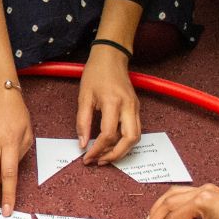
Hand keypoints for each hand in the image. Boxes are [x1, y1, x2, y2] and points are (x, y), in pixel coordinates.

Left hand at [77, 45, 138, 164]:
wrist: (111, 56)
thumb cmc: (96, 73)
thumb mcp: (84, 96)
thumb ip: (82, 122)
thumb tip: (83, 143)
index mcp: (113, 102)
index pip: (108, 134)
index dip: (97, 149)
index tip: (87, 157)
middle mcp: (129, 107)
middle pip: (130, 139)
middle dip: (115, 155)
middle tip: (99, 161)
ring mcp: (135, 108)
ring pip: (136, 137)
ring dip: (122, 150)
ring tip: (105, 156)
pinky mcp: (136, 108)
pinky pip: (135, 130)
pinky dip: (125, 142)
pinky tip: (112, 145)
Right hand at [140, 183, 218, 218]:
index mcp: (201, 201)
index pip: (172, 218)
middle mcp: (201, 191)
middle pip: (169, 203)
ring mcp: (205, 190)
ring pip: (174, 195)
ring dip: (161, 208)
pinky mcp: (210, 192)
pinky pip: (184, 194)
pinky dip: (172, 203)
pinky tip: (168, 212)